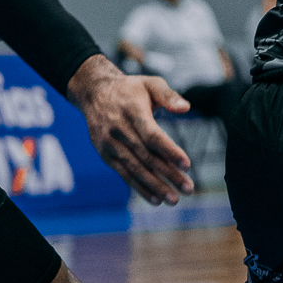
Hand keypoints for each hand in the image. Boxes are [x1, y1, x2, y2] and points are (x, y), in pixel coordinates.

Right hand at [67, 55, 193, 203]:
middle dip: (168, 175)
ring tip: (174, 200)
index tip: (187, 165)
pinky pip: (123, 174)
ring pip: (135, 169)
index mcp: (132, 111)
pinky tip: (156, 199)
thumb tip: (186, 108)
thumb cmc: (131, 89)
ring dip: (155, 186)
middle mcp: (119, 129)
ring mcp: (110, 144)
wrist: (94, 93)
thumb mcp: (150, 83)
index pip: (151, 135)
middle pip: (146, 156)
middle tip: (188, 189)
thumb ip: (168, 95)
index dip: (169, 151)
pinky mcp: (105, 154)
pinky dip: (139, 188)